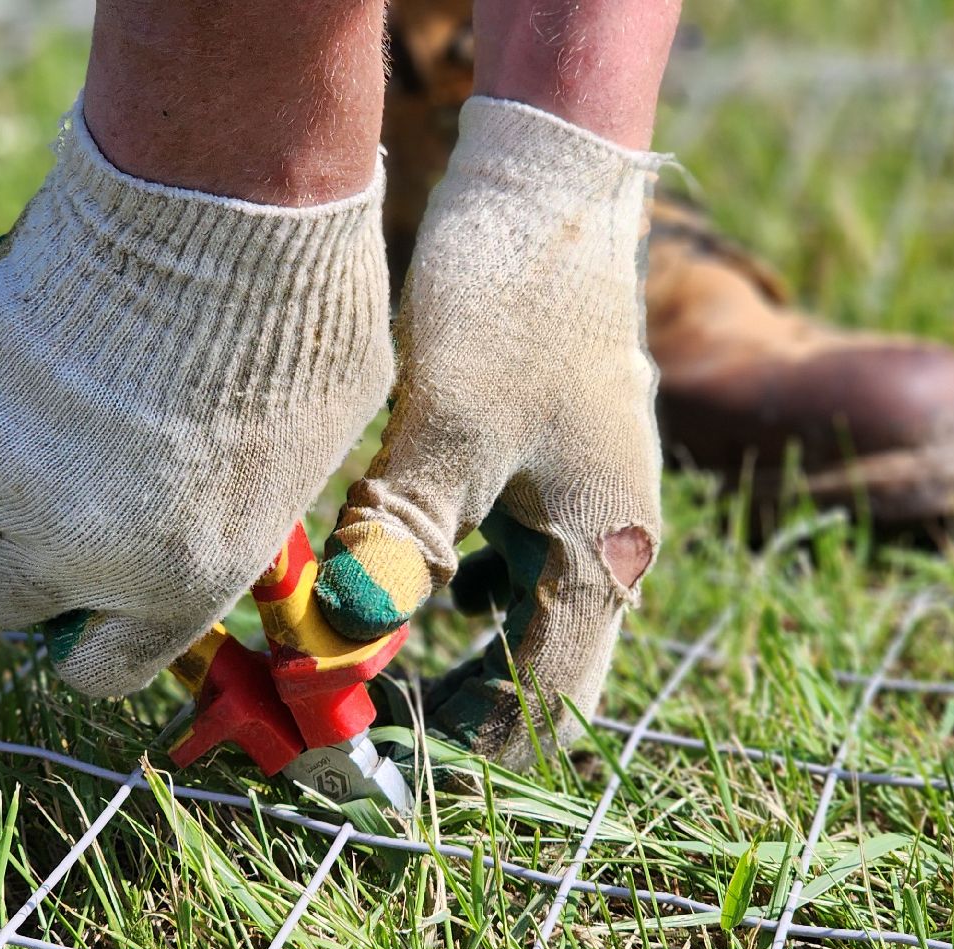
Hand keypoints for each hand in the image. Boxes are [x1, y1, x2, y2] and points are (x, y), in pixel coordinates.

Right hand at [0, 113, 392, 697]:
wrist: (228, 216)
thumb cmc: (306, 323)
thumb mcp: (324, 442)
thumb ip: (266, 498)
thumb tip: (246, 504)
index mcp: (177, 583)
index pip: (100, 671)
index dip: (97, 643)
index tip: (97, 611)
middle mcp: (75, 547)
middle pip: (1, 600)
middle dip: (22, 565)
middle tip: (50, 510)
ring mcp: (0, 468)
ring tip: (4, 441)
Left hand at [315, 98, 663, 768]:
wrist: (547, 192)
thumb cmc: (509, 305)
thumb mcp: (446, 433)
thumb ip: (400, 548)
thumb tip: (341, 646)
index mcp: (605, 557)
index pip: (545, 710)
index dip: (461, 750)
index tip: (369, 748)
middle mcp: (611, 551)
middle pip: (538, 678)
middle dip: (448, 707)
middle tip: (349, 708)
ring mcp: (588, 513)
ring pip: (521, 625)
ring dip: (445, 650)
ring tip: (358, 645)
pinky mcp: (555, 476)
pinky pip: (510, 569)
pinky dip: (450, 589)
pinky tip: (395, 564)